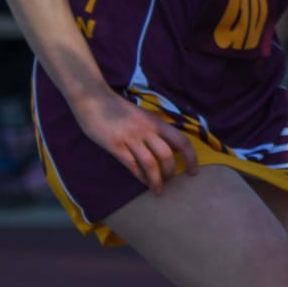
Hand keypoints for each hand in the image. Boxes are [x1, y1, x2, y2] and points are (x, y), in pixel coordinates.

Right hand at [73, 89, 196, 192]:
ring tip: (157, 189)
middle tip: (170, 181)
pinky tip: (143, 182)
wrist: (93, 98)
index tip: (194, 171)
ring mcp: (131, 137)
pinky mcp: (115, 145)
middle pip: (167, 155)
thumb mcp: (142, 115)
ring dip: (157, 179)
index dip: (191, 157)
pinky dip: (140, 177)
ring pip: (151, 163)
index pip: (182, 141)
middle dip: (171, 172)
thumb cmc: (118, 108)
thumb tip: (167, 147)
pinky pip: (132, 165)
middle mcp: (147, 130)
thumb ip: (154, 129)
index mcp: (156, 122)